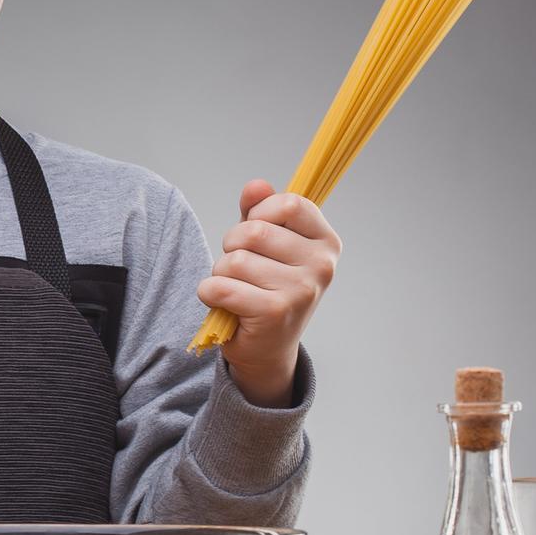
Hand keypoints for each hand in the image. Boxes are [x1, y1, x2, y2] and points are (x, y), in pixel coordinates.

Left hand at [196, 179, 340, 407]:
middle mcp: (322, 266)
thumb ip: (259, 210)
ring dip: (221, 273)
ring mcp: (302, 291)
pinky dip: (209, 293)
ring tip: (237, 290)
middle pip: (254, 230)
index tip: (257, 235)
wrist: (267, 348)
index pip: (289, 203)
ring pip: (234, 260)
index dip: (259, 213)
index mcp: (326, 242)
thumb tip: (256, 186)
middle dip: (232, 246)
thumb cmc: (266, 287)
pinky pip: (222, 286)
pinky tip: (223, 304)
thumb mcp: (266, 244)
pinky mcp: (276, 314)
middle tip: (241, 269)